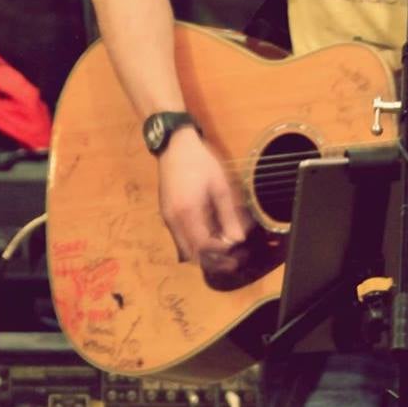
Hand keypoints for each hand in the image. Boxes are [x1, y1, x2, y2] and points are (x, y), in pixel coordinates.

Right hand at [156, 127, 253, 274]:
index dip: (221, 254)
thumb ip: (229, 214)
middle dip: (213, 260)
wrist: (175, 146)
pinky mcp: (168, 214)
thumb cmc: (201, 163)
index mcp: (187, 213)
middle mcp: (173, 221)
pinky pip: (182, 237)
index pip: (202, 246)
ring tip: (226, 249)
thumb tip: (238, 239)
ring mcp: (168, 218)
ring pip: (185, 248)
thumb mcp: (220, 186)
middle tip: (234, 258)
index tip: (238, 252)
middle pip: (192, 253)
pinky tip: (213, 236)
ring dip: (205, 253)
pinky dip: (197, 243)